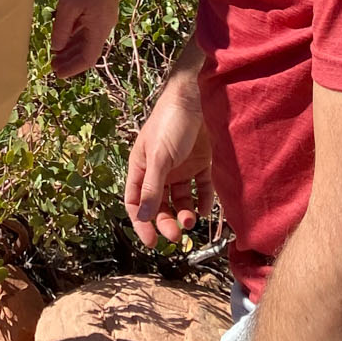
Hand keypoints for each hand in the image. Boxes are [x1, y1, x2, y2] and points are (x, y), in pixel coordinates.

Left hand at [49, 0, 121, 78]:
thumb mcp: (68, 6)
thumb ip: (62, 29)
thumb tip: (57, 48)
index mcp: (99, 28)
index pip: (87, 58)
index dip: (72, 68)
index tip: (58, 73)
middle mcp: (105, 25)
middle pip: (88, 50)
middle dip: (70, 59)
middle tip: (53, 65)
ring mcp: (105, 16)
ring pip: (88, 38)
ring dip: (72, 47)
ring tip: (56, 53)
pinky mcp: (102, 6)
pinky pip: (89, 27)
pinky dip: (77, 34)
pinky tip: (65, 34)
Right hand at [124, 62, 213, 246]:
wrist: (199, 97)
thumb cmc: (170, 122)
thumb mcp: (159, 157)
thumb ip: (152, 187)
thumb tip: (143, 217)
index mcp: (142, 166)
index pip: (136, 201)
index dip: (141, 222)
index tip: (152, 243)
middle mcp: (160, 170)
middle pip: (159, 205)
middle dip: (165, 222)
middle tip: (176, 236)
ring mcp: (180, 167)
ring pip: (180, 200)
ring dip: (184, 214)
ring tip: (191, 221)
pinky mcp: (200, 163)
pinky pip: (201, 190)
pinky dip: (203, 202)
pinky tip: (205, 209)